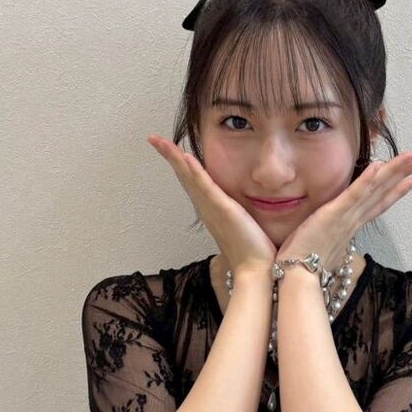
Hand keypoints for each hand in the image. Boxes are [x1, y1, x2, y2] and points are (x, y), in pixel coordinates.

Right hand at [146, 135, 277, 275]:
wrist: (257, 272)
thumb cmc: (256, 254)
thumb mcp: (247, 228)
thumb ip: (244, 217)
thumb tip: (251, 210)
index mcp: (213, 212)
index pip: (194, 183)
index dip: (181, 165)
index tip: (171, 149)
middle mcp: (208, 210)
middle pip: (185, 177)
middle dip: (170, 156)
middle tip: (154, 139)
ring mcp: (213, 210)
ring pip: (189, 178)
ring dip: (175, 158)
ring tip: (160, 141)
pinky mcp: (223, 211)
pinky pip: (205, 187)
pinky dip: (194, 171)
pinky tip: (185, 156)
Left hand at [274, 153, 411, 272]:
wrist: (296, 278)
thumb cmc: (304, 265)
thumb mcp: (322, 247)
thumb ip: (331, 239)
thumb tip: (332, 238)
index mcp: (350, 227)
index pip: (377, 205)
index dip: (396, 192)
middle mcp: (353, 220)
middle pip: (382, 193)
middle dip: (402, 174)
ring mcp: (345, 217)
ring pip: (374, 190)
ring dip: (393, 171)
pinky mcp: (333, 215)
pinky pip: (352, 195)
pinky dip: (366, 181)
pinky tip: (378, 166)